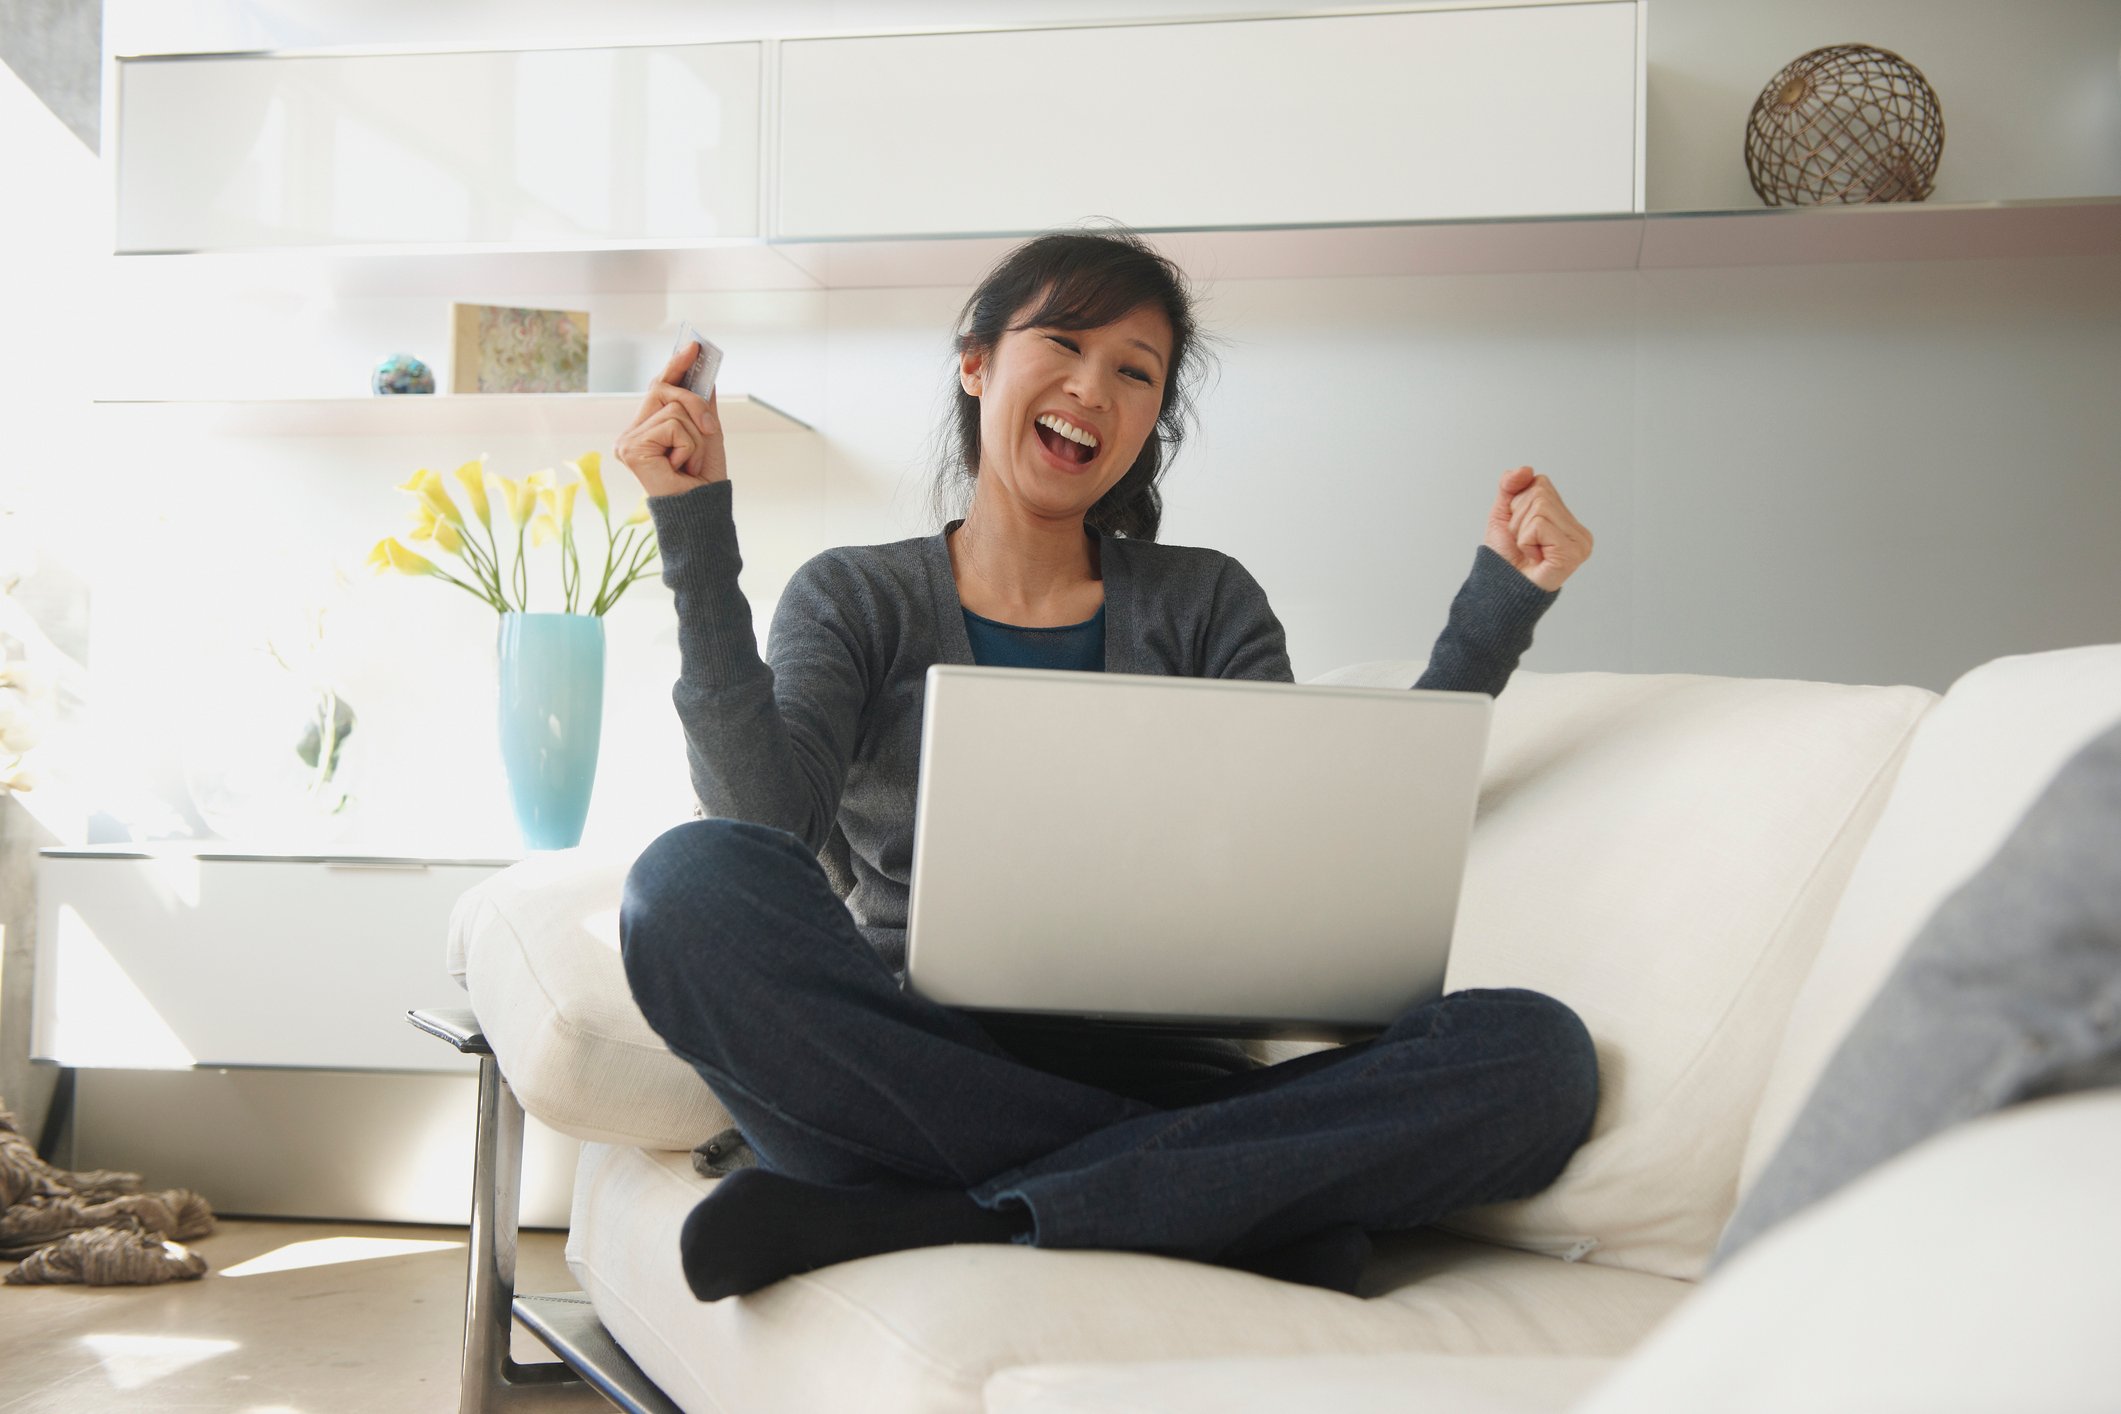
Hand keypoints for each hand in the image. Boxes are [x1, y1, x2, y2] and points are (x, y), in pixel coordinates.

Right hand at [614, 342, 726, 495]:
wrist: (701, 511)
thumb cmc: (702, 479)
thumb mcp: (707, 433)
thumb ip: (702, 404)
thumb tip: (703, 374)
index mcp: (645, 429)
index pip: (658, 388)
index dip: (675, 366)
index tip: (694, 345)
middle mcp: (631, 433)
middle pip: (664, 390)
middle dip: (696, 405)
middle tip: (710, 430)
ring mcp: (627, 441)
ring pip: (674, 409)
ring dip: (695, 437)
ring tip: (689, 463)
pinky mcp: (631, 448)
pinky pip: (672, 425)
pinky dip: (687, 446)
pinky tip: (680, 467)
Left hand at [1485, 466, 1592, 591]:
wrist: (1499, 590)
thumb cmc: (1504, 558)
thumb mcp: (1503, 514)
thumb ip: (1511, 487)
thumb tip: (1526, 469)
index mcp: (1567, 520)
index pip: (1540, 483)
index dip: (1518, 502)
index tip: (1520, 529)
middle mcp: (1579, 532)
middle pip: (1540, 493)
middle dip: (1518, 516)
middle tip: (1522, 543)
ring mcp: (1579, 543)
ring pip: (1539, 506)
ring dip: (1520, 530)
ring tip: (1527, 551)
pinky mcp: (1571, 553)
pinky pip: (1539, 524)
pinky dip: (1525, 540)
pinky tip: (1533, 558)